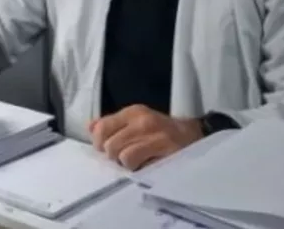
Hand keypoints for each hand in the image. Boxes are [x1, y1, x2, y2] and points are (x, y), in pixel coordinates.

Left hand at [88, 104, 202, 170]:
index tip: (108, 149)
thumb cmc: (160, 132)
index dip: (100, 143)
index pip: (101, 128)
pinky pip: (141, 166)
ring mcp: (156, 136)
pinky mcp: (167, 152)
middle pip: (110, 146)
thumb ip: (112, 125)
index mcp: (133, 112)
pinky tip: (148, 166)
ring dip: (129, 165)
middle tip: (127, 157)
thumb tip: (90, 127)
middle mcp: (144, 121)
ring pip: (124, 157)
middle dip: (115, 156)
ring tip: (139, 162)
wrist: (193, 136)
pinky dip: (141, 170)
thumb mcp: (135, 122)